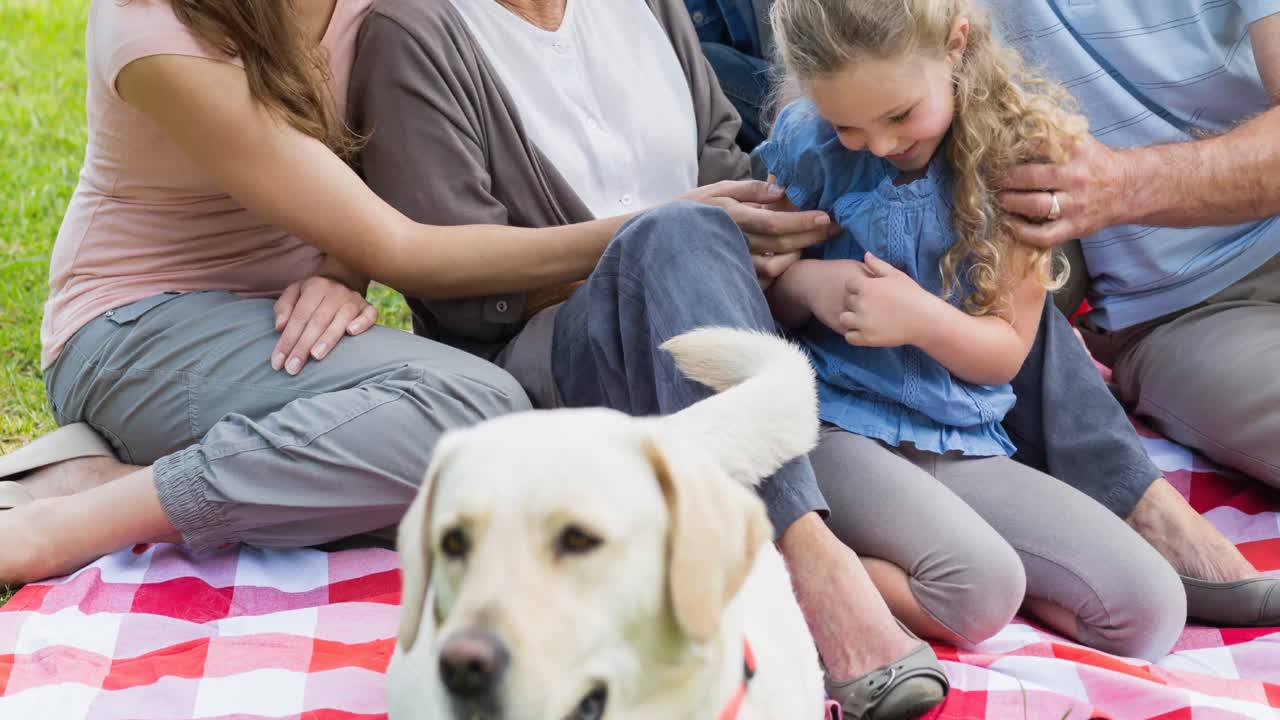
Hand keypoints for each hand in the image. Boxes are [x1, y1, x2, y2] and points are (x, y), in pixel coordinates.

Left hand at [271, 275, 377, 374]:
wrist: (342, 279)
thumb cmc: (313, 294)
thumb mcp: (294, 293)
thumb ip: (283, 308)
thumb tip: (280, 327)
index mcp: (315, 287)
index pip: (299, 317)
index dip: (287, 340)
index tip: (278, 363)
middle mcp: (335, 292)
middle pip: (317, 322)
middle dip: (303, 346)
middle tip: (292, 369)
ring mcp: (354, 299)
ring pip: (341, 320)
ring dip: (328, 339)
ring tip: (316, 357)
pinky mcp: (368, 307)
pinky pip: (369, 315)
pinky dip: (362, 323)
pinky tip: (351, 332)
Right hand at [682, 179, 835, 288]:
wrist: (661, 237)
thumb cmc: (693, 208)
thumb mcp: (718, 188)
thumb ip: (751, 189)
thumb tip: (781, 191)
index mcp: (733, 216)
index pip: (775, 222)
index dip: (802, 222)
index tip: (826, 217)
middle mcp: (735, 241)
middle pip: (781, 244)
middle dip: (811, 237)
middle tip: (834, 228)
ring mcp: (734, 262)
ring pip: (775, 266)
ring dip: (797, 254)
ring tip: (812, 241)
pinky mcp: (733, 275)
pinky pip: (763, 280)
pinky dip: (780, 270)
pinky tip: (790, 257)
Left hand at [841, 253, 938, 346]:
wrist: (925, 320)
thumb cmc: (912, 295)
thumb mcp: (896, 275)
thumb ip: (878, 265)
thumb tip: (865, 255)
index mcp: (867, 286)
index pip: (849, 284)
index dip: (857, 287)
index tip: (869, 292)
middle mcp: (861, 303)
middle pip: (847, 301)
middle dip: (856, 302)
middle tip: (871, 306)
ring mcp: (862, 322)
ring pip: (844, 319)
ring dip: (851, 319)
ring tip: (865, 319)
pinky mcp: (866, 338)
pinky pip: (849, 337)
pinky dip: (855, 335)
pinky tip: (866, 331)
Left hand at [997, 132, 1130, 248]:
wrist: (1127, 188)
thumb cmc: (1093, 163)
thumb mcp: (1079, 141)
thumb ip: (1052, 135)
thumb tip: (1014, 124)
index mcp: (1076, 151)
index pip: (1037, 145)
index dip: (1013, 150)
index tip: (998, 153)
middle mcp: (1076, 177)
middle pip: (1031, 177)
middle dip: (1006, 178)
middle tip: (993, 178)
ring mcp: (1076, 204)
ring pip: (1035, 205)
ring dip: (1010, 202)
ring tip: (999, 198)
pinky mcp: (1075, 227)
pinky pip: (1043, 235)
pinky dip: (1021, 231)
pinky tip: (1009, 222)